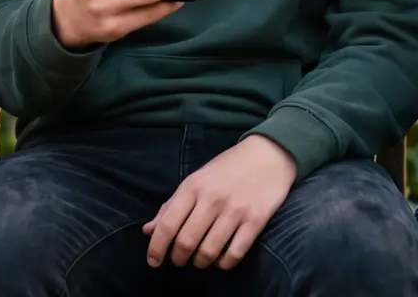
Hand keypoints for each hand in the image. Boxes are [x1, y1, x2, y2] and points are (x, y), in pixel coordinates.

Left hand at [143, 135, 295, 270]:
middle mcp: (212, 198)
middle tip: (179, 261)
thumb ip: (171, 205)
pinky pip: (235, 253)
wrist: (268, 154)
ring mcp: (235, 210)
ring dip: (200, 262)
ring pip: (209, 251)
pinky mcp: (256, 220)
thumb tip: (148, 231)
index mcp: (193, 186)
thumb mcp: (196, 180)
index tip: (153, 262)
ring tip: (200, 260)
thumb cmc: (227, 168)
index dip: (157, 248)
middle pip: (186, 242)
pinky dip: (224, 263)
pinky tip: (221, 260)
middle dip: (178, 258)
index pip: (168, 224)